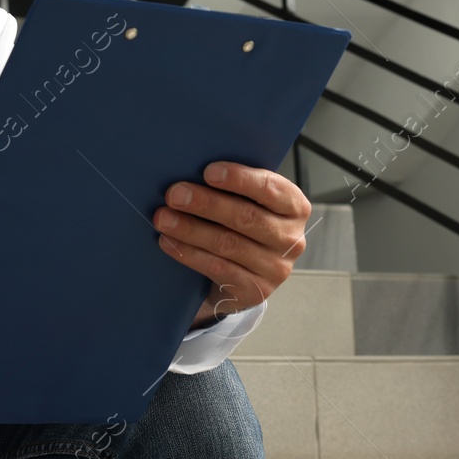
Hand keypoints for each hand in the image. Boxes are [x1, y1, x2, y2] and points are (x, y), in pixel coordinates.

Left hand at [151, 162, 310, 330]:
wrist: (242, 274)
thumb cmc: (240, 225)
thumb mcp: (248, 202)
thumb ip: (234, 187)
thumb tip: (192, 168)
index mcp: (294, 207)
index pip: (271, 189)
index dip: (240, 179)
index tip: (208, 172)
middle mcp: (291, 239)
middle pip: (246, 218)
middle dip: (206, 204)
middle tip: (174, 194)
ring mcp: (276, 268)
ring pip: (228, 244)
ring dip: (191, 229)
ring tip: (163, 218)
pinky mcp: (255, 291)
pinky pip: (218, 269)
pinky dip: (190, 254)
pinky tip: (169, 242)